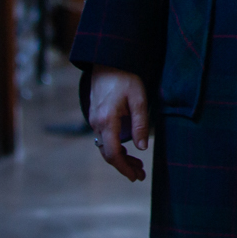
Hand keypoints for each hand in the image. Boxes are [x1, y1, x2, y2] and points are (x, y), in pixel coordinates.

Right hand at [87, 66, 149, 182]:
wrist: (107, 61)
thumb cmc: (125, 77)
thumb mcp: (138, 99)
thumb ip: (140, 124)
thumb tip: (142, 148)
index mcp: (107, 120)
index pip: (113, 153)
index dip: (124, 168)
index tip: (135, 176)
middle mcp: (96, 123)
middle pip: (108, 154)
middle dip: (124, 166)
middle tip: (140, 175)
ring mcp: (94, 120)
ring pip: (105, 147)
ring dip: (120, 158)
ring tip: (137, 165)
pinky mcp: (95, 117)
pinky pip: (103, 138)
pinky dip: (115, 147)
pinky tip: (127, 150)